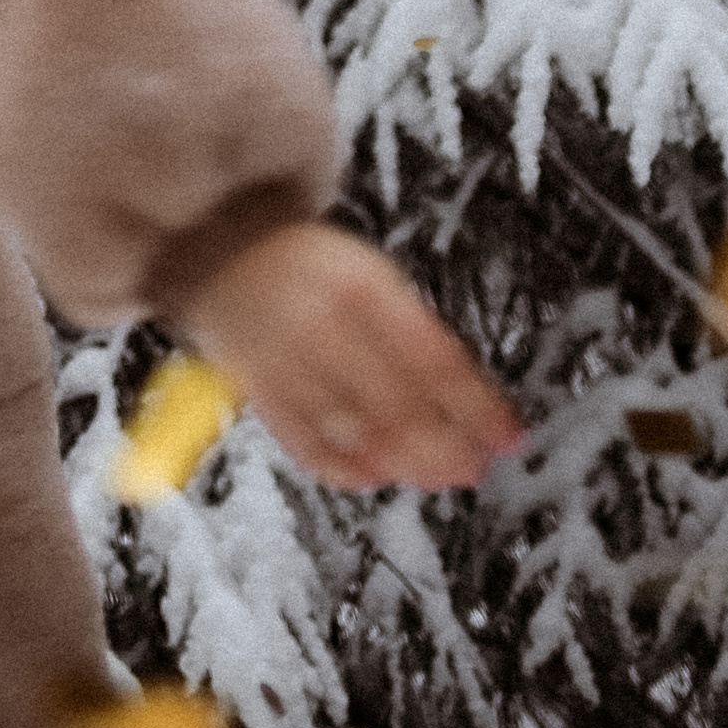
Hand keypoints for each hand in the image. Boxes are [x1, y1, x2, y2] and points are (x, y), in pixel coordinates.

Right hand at [179, 221, 523, 492]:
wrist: (220, 249)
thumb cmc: (308, 267)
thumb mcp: (369, 274)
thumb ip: (415, 331)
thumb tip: (472, 398)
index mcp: (358, 284)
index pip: (432, 355)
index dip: (475, 403)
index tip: (507, 433)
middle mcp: (321, 322)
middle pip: (395, 402)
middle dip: (444, 444)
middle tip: (474, 465)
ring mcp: (285, 361)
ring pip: (354, 428)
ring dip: (403, 461)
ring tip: (437, 477)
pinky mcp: (257, 392)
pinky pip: (306, 442)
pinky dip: (345, 467)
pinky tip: (375, 475)